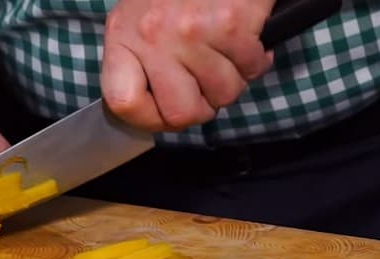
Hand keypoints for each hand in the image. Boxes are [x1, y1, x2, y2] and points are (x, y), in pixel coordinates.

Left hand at [101, 0, 275, 131]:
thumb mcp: (139, 17)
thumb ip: (139, 60)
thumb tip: (156, 111)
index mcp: (123, 36)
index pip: (123, 103)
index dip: (148, 119)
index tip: (165, 113)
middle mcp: (153, 36)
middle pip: (180, 113)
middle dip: (202, 107)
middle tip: (206, 88)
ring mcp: (190, 31)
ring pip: (223, 94)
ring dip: (233, 79)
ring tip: (226, 55)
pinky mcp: (229, 23)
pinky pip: (251, 67)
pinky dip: (256, 59)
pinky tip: (246, 39)